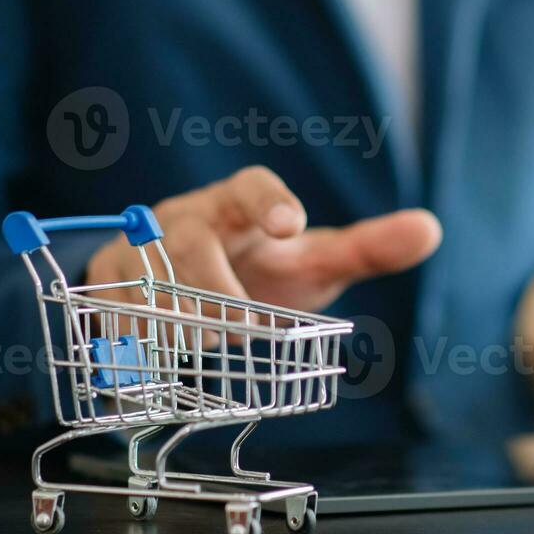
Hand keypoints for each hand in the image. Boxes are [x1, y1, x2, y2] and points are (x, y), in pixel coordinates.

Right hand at [86, 165, 441, 312]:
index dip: (270, 201)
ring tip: (204, 336)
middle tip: (244, 324)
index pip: (251, 186)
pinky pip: (113, 311)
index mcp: (237, 203)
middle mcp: (184, 215)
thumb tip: (431, 228)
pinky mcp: (102, 277)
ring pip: (149, 285)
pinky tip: (160, 347)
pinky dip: (141, 340)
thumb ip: (367, 247)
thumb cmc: (258, 266)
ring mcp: (137, 244)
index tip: (292, 226)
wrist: (187, 285)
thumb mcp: (312, 262)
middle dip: (221, 298)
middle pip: (193, 248)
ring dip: (183, 325)